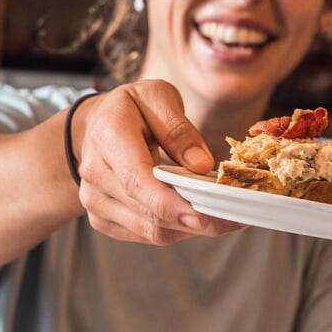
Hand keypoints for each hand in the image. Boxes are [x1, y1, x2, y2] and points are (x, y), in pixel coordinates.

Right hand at [73, 81, 245, 244]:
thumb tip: (201, 165)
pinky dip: (176, 230)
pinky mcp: (102, 218)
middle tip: (236, 218)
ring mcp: (94, 200)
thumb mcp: (157, 97)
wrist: (95, 125)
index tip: (204, 217)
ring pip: (150, 230)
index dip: (170, 204)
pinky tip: (195, 216)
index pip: (137, 181)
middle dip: (196, 220)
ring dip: (190, 229)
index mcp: (108, 137)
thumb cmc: (131, 107)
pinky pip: (145, 234)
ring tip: (223, 217)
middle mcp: (94, 174)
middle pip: (148, 212)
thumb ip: (178, 128)